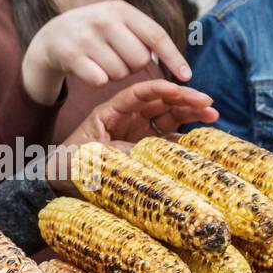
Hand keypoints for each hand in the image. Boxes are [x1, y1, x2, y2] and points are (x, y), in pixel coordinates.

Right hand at [22, 0, 190, 105]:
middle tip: (118, 58)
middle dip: (133, 66)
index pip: (156, 35)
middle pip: (139, 59)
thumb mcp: (117, 22)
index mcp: (120, 9)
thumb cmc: (94, 33)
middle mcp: (103, 19)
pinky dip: (98, 80)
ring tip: (100, 60)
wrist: (51, 36)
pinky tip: (88, 69)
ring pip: (119, 73)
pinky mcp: (71, 55)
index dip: (173, 57)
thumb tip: (178, 63)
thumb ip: (143, 34)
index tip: (186, 76)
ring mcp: (85, 37)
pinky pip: (100, 81)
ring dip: (114, 74)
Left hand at [48, 80, 217, 194]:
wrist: (59, 184)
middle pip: (160, 103)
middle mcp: (126, 119)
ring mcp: (136, 134)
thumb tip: (146, 153)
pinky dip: (184, 140)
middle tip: (208, 102)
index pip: (139, 94)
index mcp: (110, 112)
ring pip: (168, 118)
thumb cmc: (68, 166)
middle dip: (184, 100)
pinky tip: (201, 138)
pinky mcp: (143, 151)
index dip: (160, 89)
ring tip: (213, 114)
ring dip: (190, 114)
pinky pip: (167, 142)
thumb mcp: (88, 158)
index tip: (180, 89)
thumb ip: (116, 152)